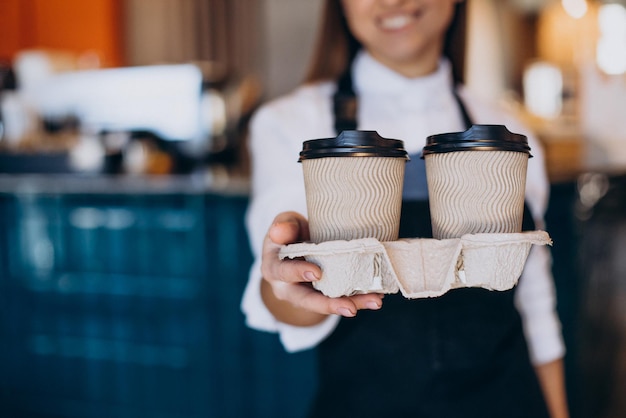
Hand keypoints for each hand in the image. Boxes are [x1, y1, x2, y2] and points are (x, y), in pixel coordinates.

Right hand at [260, 211, 383, 325]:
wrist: (297, 249)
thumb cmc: (290, 234)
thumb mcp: (285, 224)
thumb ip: (284, 225)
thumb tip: (279, 232)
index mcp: (274, 269)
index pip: (283, 272)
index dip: (297, 273)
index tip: (317, 273)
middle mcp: (288, 288)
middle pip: (307, 300)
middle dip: (329, 304)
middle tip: (349, 307)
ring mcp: (308, 295)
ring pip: (328, 303)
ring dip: (353, 303)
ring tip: (374, 302)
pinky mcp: (326, 296)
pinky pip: (342, 299)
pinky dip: (360, 298)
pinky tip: (377, 296)